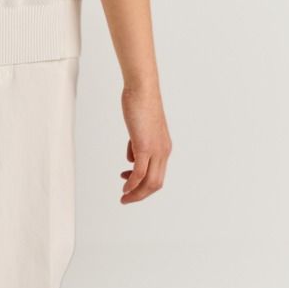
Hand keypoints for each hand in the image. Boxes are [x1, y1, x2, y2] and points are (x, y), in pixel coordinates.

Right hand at [119, 84, 171, 202]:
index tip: (130, 185)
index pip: (157, 175)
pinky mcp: (145, 146)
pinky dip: (132, 183)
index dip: (145, 185)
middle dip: (141, 195)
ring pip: (150, 182)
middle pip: (156, 184)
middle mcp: (163, 152)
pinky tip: (124, 187)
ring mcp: (156, 150)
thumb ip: (137, 144)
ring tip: (124, 197)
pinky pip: (139, 172)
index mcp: (163, 148)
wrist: (142, 88)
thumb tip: (131, 158)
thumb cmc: (140, 103)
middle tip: (127, 199)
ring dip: (136, 193)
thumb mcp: (140, 128)